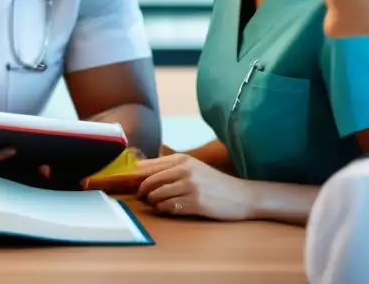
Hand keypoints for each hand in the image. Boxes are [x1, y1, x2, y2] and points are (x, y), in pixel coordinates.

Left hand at [118, 153, 254, 220]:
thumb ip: (170, 167)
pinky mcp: (195, 202)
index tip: (127, 182)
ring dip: (152, 202)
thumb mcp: (193, 167)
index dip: (135, 175)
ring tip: (155, 203)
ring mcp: (190, 186)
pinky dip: (163, 209)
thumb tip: (140, 169)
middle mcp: (184, 170)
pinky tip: (166, 209)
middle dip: (142, 191)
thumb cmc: (213, 183)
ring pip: (157, 195)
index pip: (149, 166)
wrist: (241, 196)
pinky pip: (169, 207)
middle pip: (150, 181)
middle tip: (141, 196)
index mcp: (182, 159)